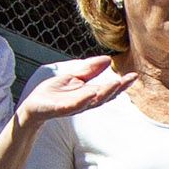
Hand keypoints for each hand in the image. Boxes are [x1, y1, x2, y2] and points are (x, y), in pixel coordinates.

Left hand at [17, 56, 134, 124]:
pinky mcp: (62, 109)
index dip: (122, 83)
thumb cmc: (53, 93)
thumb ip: (89, 69)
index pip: (108, 88)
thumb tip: (108, 59)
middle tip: (130, 80)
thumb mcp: (73, 76)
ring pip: (93, 101)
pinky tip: (91, 92)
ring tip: (116, 83)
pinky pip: (75, 105)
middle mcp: (85, 102)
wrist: (34, 106)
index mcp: (89, 94)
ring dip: (105, 93)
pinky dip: (83, 100)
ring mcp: (74, 106)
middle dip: (118, 88)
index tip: (134, 76)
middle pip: (105, 95)